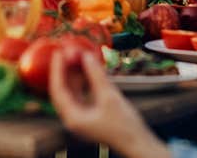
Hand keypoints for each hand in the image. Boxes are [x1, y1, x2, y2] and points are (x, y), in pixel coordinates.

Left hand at [49, 51, 169, 157]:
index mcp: (73, 118)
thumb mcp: (110, 97)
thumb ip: (96, 75)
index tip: (59, 53)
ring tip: (78, 56)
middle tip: (67, 51)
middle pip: (64, 89)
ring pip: (73, 91)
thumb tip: (86, 55)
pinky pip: (82, 94)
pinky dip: (84, 81)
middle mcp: (73, 118)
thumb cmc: (125, 126)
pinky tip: (88, 68)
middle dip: (65, 69)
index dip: (57, 69)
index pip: (58, 90)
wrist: (139, 144)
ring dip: (75, 74)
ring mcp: (81, 117)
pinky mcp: (90, 115)